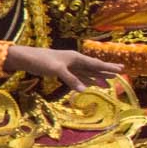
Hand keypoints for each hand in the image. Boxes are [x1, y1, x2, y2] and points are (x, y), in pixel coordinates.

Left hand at [4, 45, 122, 91]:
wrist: (26, 58)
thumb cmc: (41, 61)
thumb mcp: (57, 70)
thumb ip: (71, 79)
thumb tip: (85, 90)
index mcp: (76, 57)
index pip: (95, 63)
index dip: (108, 67)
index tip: (120, 69)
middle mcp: (74, 60)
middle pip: (93, 67)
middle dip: (106, 71)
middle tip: (120, 72)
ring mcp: (68, 66)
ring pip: (86, 72)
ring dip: (97, 77)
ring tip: (109, 82)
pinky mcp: (61, 71)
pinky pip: (78, 76)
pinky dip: (85, 80)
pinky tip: (90, 84)